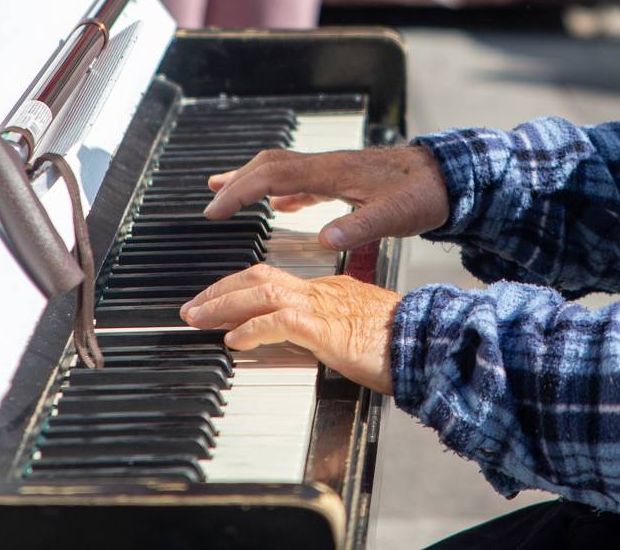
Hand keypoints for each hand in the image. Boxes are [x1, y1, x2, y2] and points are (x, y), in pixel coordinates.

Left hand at [180, 264, 399, 393]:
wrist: (427, 342)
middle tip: (192, 307)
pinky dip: (252, 328)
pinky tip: (235, 339)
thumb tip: (313, 340)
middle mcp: (323, 291)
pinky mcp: (326, 328)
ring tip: (198, 318)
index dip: (240, 288)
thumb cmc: (401, 344)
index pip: (276, 280)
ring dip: (223, 304)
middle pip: (260, 276)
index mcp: (331, 290)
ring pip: (261, 292)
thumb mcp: (358, 332)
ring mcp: (324, 306)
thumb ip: (332, 331)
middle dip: (220, 289)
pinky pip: (280, 321)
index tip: (217, 302)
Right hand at [204, 145, 449, 249]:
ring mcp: (336, 169)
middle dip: (236, 182)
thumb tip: (324, 240)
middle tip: (209, 202)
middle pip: (270, 165)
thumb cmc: (425, 194)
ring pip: (283, 168)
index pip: (273, 176)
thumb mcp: (395, 216)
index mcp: (333, 172)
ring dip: (253, 179)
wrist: (449, 177)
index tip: (214, 211)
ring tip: (225, 191)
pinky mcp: (346, 177)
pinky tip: (279, 203)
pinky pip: (302, 177)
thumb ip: (359, 227)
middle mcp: (329, 165)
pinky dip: (280, 188)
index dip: (240, 192)